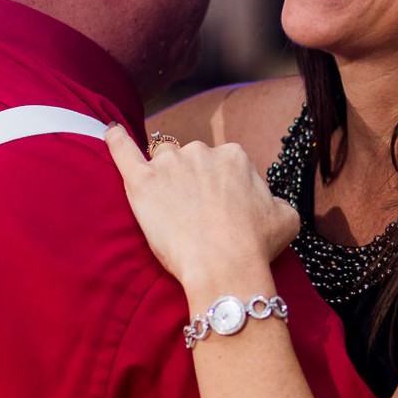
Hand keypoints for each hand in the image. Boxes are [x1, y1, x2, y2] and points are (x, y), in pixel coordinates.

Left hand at [104, 126, 298, 289]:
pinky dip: (116, 140)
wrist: (224, 266)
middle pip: (191, 159)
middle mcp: (201, 151)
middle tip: (196, 217)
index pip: (222, 164)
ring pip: (162, 159)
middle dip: (192, 182)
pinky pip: (123, 151)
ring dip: (164, 176)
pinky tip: (111, 131)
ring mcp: (169, 165)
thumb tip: (269, 200)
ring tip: (167, 206)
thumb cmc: (256, 246)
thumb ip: (275, 200)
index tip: (221, 213)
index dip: (220, 190)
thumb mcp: (286, 218)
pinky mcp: (142, 182)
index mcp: (235, 156)